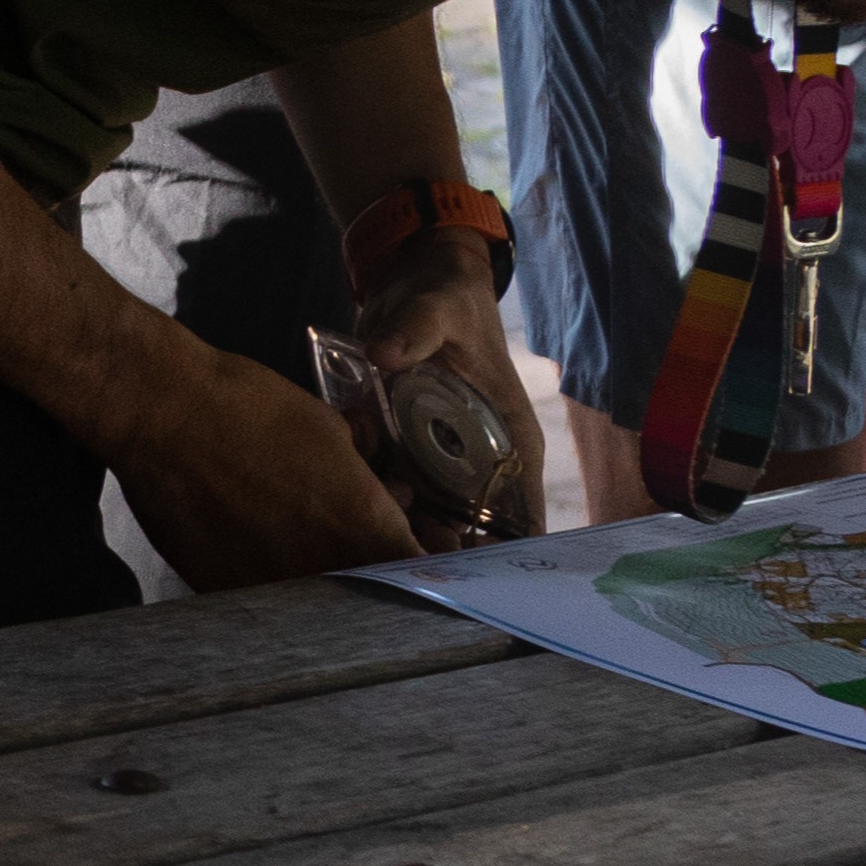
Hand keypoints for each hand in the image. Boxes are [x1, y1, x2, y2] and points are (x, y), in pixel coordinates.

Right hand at [114, 344, 437, 588]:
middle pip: (373, 598)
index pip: (423, 576)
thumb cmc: (254, 409)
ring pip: (319, 606)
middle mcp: (326, 575)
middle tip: (362, 543)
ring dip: (326, 582)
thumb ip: (365, 474)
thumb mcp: (331, 431)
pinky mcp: (223, 595)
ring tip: (307, 543)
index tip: (426, 552)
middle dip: (378, 574)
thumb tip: (383, 491)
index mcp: (365, 531)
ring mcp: (273, 594)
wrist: (164, 414)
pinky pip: (267, 607)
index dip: (431, 567)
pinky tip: (263, 550)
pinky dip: (275, 584)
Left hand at [335, 265, 542, 545]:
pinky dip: (370, 504)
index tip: (460, 583)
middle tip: (393, 563)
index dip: (499, 558)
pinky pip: (391, 494)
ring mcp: (442, 461)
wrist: (411, 282)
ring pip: (427, 522)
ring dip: (397, 535)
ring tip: (362, 539)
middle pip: (470, 535)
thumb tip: (386, 352)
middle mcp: (483, 462)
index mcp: (512, 440)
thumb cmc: (444, 296)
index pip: (522, 519)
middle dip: (435, 556)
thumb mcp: (437, 307)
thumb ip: (415, 327)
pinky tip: (343, 508)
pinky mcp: (405, 453)